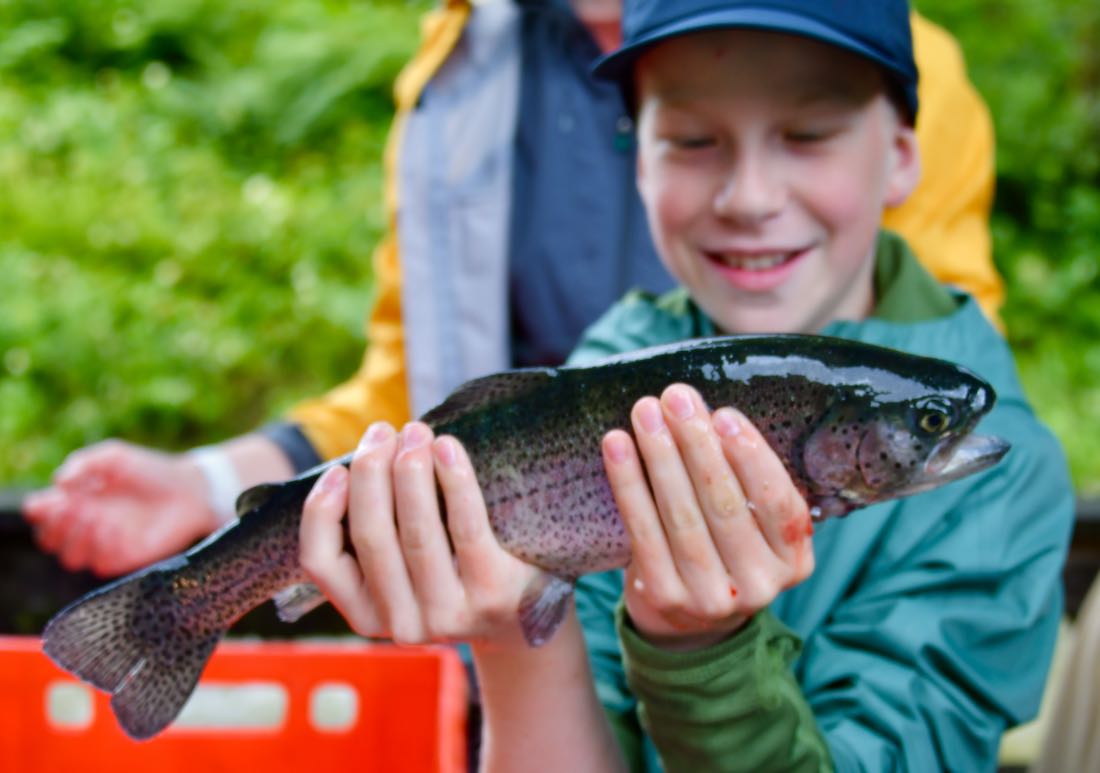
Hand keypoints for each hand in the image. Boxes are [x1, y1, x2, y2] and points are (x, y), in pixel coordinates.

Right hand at [22, 440, 220, 575]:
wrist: (189, 490)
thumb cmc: (150, 470)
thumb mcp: (114, 457)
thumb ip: (84, 463)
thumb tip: (58, 482)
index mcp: (76, 500)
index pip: (40, 514)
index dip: (38, 510)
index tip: (52, 499)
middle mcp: (85, 526)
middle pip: (48, 540)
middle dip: (54, 526)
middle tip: (73, 508)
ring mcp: (104, 545)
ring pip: (70, 558)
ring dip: (77, 538)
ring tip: (97, 516)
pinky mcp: (125, 558)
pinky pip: (101, 565)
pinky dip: (104, 547)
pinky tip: (118, 527)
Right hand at [299, 421, 541, 650]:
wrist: (522, 614)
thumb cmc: (452, 571)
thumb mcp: (404, 567)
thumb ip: (377, 528)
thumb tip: (364, 455)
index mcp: (367, 615)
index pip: (320, 562)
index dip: (321, 510)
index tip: (337, 468)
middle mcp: (402, 624)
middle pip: (371, 537)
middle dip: (371, 473)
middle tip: (383, 431)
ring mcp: (448, 615)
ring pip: (417, 532)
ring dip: (411, 471)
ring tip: (416, 432)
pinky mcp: (492, 594)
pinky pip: (466, 527)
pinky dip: (455, 480)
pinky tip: (448, 448)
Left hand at [602, 384, 814, 650]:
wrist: (688, 621)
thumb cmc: (722, 548)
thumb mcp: (751, 523)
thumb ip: (740, 478)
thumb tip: (703, 413)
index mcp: (793, 560)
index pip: (779, 504)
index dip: (751, 457)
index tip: (723, 414)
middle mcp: (760, 584)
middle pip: (725, 504)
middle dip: (697, 444)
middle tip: (675, 398)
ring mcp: (712, 597)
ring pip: (682, 514)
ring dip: (660, 455)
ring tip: (645, 412)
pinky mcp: (665, 598)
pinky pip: (643, 530)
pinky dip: (628, 483)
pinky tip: (617, 445)